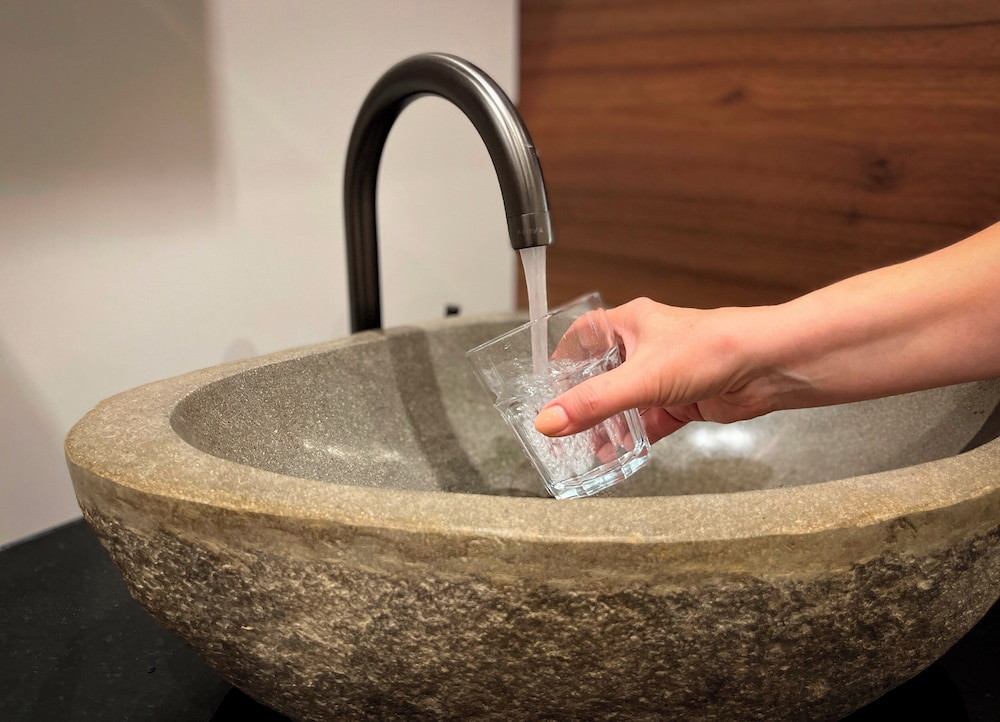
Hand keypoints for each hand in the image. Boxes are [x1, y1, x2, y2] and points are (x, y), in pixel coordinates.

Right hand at [534, 298, 797, 442]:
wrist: (767, 366)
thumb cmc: (712, 348)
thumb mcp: (641, 378)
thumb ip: (593, 403)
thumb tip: (549, 421)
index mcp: (630, 322)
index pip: (585, 334)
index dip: (564, 357)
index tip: (545, 384)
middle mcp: (646, 346)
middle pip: (602, 373)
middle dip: (583, 400)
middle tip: (561, 425)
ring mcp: (665, 375)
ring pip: (626, 401)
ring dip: (608, 423)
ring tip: (584, 447)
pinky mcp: (683, 400)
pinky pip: (649, 421)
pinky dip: (634, 437)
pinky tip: (619, 454)